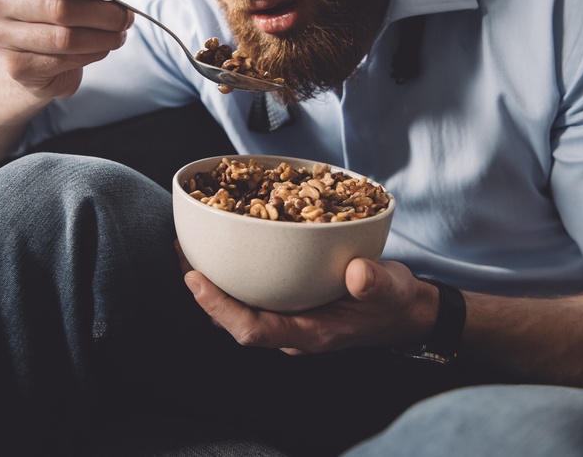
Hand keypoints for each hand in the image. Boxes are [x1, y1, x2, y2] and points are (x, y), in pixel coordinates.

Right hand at [0, 0, 133, 99]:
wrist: (28, 49)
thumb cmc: (49, 3)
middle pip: (57, 8)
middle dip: (102, 12)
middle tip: (126, 15)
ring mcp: (0, 38)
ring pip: (65, 38)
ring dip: (103, 36)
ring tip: (120, 32)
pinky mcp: (17, 68)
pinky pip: (65, 60)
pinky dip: (93, 53)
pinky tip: (103, 47)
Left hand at [177, 241, 436, 354]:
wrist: (401, 310)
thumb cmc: (394, 302)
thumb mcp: (392, 291)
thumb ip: (376, 284)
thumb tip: (358, 274)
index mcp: (309, 334)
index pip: (253, 330)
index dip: (219, 307)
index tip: (194, 280)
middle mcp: (290, 330)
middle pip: (233, 321)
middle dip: (202, 293)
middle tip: (181, 255)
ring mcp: (287, 317)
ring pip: (236, 308)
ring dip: (211, 283)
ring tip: (188, 249)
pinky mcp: (287, 302)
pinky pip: (249, 294)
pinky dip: (231, 274)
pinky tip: (221, 247)